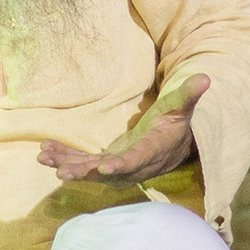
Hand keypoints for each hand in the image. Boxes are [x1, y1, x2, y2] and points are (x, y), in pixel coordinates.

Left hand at [37, 74, 209, 185]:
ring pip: (91, 170)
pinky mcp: (106, 164)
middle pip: (108, 172)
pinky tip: (45, 151)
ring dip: (67, 164)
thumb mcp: (181, 107)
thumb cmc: (175, 123)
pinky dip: (65, 157)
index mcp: (153, 150)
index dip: (123, 165)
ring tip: (43, 157)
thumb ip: (189, 94)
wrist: (171, 146)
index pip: (138, 159)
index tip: (105, 168)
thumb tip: (206, 77)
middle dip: (85, 172)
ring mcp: (118, 167)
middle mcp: (133, 164)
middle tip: (63, 172)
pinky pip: (84, 163)